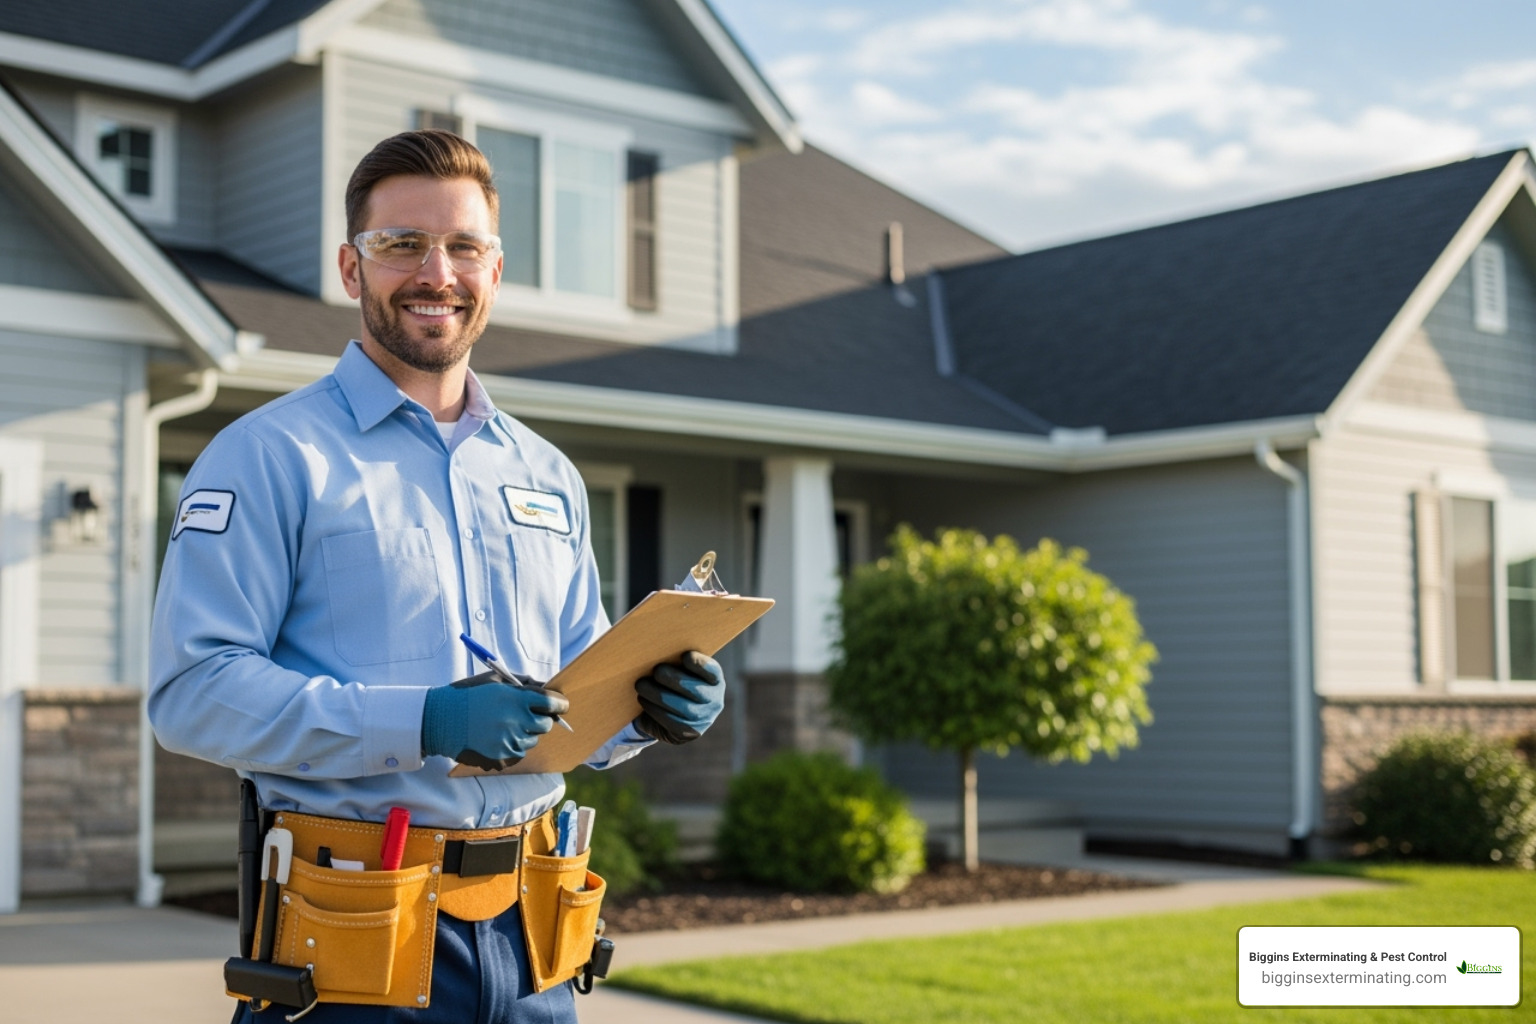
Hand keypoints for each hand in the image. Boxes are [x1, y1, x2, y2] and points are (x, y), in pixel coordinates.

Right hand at [421, 672, 570, 769]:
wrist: (440, 719)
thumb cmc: (468, 695)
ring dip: (524, 733)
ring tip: (502, 725)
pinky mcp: (501, 758)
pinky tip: (495, 738)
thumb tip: (546, 689)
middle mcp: (516, 722)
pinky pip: (518, 753)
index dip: (560, 704)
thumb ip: (524, 685)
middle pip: (546, 725)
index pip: (552, 703)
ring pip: (532, 740)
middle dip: (541, 719)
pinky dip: (512, 746)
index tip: (561, 705)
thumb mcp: (495, 681)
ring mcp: (509, 742)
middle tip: (527, 715)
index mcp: (516, 700)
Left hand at [632, 651, 724, 744]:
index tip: (685, 655)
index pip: (712, 671)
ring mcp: (704, 719)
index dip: (700, 664)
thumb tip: (658, 648)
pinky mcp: (689, 733)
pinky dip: (655, 710)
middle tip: (657, 670)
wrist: (667, 713)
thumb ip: (674, 661)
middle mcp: (714, 700)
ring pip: (682, 708)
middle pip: (695, 690)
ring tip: (641, 685)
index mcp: (715, 680)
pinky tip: (643, 700)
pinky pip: (672, 722)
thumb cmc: (672, 683)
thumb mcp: (678, 670)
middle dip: (674, 679)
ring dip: (658, 695)